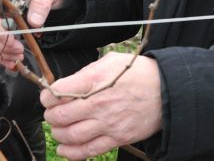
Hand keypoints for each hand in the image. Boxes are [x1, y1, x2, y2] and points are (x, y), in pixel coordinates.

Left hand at [41, 52, 161, 159]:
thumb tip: (68, 84)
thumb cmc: (137, 73)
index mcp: (94, 80)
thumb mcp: (109, 61)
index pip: (58, 92)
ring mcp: (108, 123)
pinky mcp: (117, 138)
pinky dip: (72, 153)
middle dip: (50, 116)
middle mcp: (98, 103)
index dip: (47, 96)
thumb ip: (86, 73)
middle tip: (52, 113)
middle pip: (61, 116)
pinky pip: (89, 150)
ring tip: (58, 129)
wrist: (166, 89)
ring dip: (58, 134)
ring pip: (71, 136)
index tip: (48, 97)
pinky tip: (64, 149)